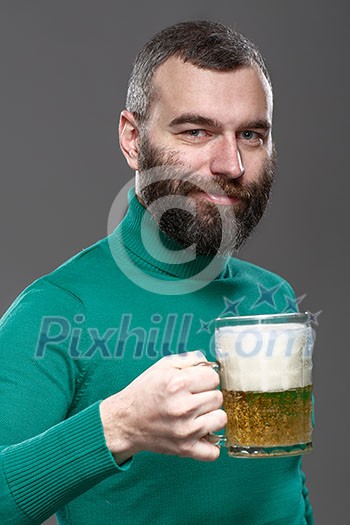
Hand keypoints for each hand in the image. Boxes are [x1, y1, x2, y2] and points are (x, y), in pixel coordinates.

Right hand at [100, 351, 226, 463]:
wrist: (125, 421)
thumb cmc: (143, 392)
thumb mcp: (161, 367)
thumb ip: (188, 360)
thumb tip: (209, 362)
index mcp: (178, 383)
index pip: (213, 378)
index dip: (205, 378)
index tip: (196, 383)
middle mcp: (183, 407)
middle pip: (218, 397)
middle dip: (207, 395)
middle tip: (193, 398)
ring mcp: (186, 430)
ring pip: (220, 419)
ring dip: (211, 416)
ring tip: (197, 414)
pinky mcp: (185, 449)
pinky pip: (213, 452)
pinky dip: (210, 444)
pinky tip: (201, 434)